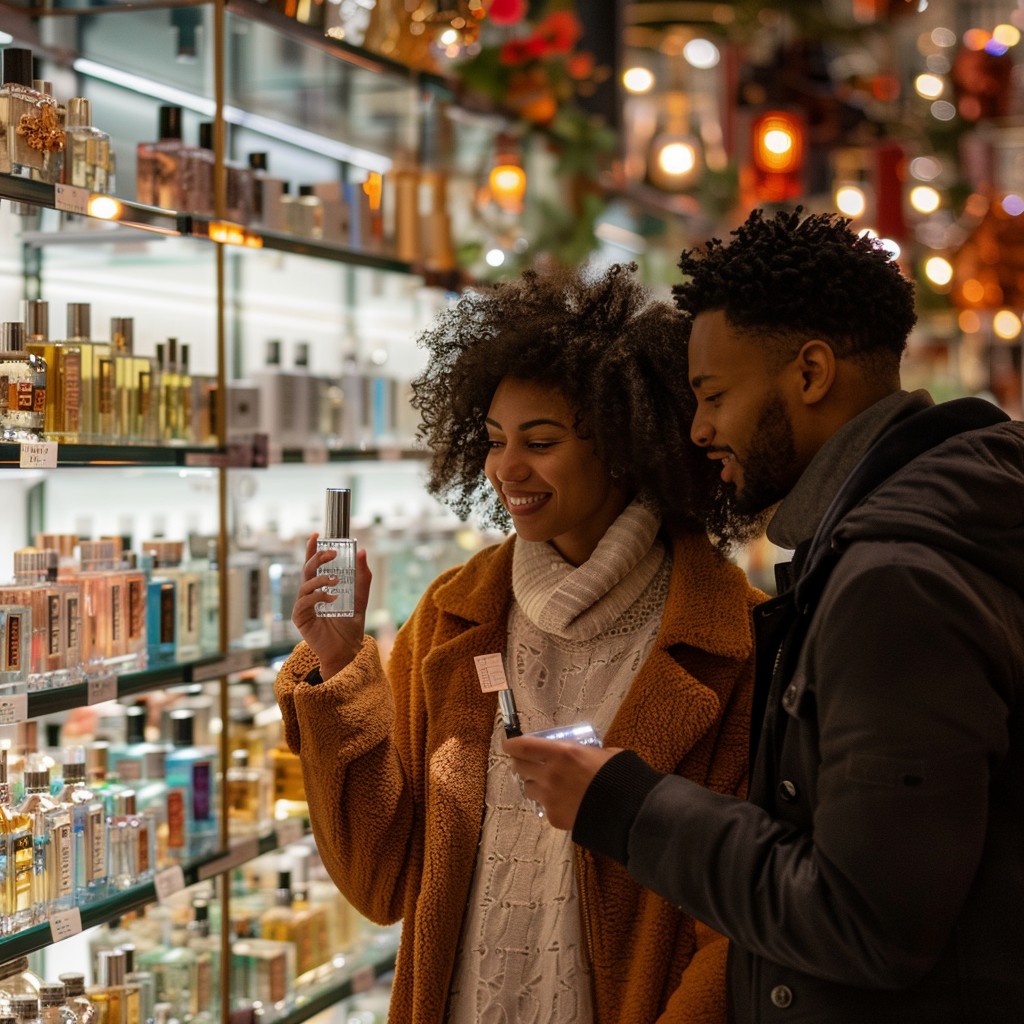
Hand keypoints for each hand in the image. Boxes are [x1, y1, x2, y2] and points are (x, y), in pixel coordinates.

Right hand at [291, 533, 371, 678]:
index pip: (313, 564)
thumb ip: (363, 577)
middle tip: (332, 553)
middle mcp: (309, 594)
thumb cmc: (350, 624)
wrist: (346, 650)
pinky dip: (318, 596)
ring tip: (336, 580)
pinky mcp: (300, 618)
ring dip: (321, 578)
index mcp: (320, 587)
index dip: (311, 549)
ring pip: (305, 584)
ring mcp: (303, 606)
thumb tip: (363, 552)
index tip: (315, 534)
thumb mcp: (360, 597)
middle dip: (318, 558)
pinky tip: (332, 597)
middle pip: (307, 570)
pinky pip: (304, 602)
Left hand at [502, 735, 620, 830]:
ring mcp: (549, 797)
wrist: (627, 812)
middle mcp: (550, 774)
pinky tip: (563, 802)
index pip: (524, 746)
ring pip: (527, 788)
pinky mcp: (553, 817)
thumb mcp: (604, 753)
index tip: (508, 744)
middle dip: (520, 763)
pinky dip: (549, 802)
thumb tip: (583, 752)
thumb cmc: (619, 776)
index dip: (512, 745)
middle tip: (526, 763)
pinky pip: (543, 806)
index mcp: (563, 753)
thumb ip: (586, 751)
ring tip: (545, 783)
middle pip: (519, 767)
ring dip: (533, 783)